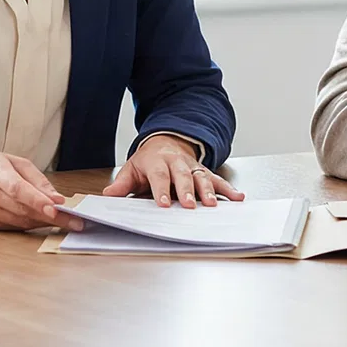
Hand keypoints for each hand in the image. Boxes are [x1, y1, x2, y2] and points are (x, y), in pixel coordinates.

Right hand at [0, 151, 84, 231]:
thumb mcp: (14, 161)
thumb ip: (36, 180)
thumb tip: (56, 199)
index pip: (17, 188)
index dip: (38, 200)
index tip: (58, 207)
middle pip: (22, 209)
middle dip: (51, 216)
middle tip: (75, 220)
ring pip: (20, 221)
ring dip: (45, 222)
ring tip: (67, 222)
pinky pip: (15, 227)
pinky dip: (32, 224)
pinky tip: (46, 221)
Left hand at [102, 134, 244, 206]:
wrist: (166, 141)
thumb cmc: (148, 160)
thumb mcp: (132, 168)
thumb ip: (121, 184)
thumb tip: (108, 196)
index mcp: (157, 161)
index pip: (159, 175)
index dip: (162, 190)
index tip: (165, 204)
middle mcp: (177, 162)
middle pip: (182, 176)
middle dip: (187, 191)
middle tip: (190, 205)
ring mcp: (192, 167)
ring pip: (201, 177)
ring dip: (208, 191)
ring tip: (213, 205)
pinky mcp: (204, 172)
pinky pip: (217, 180)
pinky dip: (228, 189)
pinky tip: (238, 197)